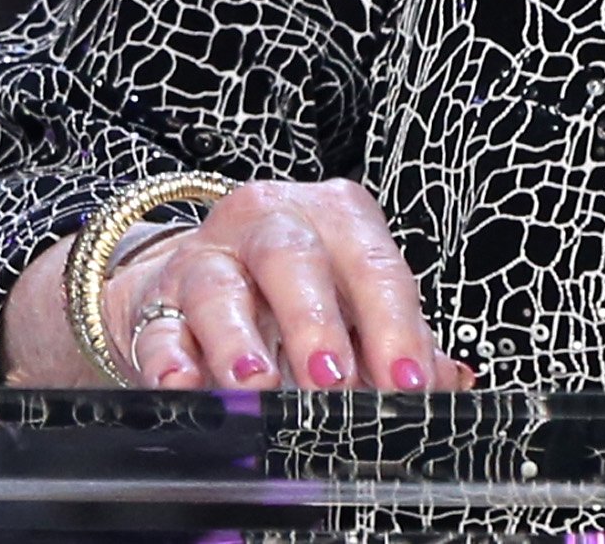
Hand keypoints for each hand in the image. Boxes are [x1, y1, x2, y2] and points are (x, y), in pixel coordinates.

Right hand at [101, 180, 474, 392]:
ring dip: (239, 340)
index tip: (407, 381)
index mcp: (337, 216)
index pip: (375, 266)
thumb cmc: (296, 289)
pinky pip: (160, 328)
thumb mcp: (355, 300)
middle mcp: (271, 221)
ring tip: (258, 384)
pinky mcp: (155, 300)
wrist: (200, 276)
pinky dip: (171, 361)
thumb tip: (449, 383)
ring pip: (220, 289)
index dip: (394, 326)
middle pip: (293, 260)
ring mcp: (208, 257)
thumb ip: (401, 340)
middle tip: (333, 381)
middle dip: (315, 323)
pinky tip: (186, 388)